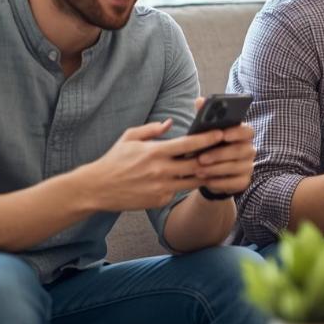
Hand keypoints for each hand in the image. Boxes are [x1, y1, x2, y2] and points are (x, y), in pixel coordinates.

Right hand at [78, 116, 227, 210]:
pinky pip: (178, 191)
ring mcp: (161, 188)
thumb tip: (171, 122)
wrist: (97, 188)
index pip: (188, 144)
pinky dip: (184, 185)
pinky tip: (192, 179)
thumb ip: (152, 129)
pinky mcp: (159, 200)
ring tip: (216, 166)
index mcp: (154, 152)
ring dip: (205, 174)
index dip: (207, 139)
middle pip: (197, 165)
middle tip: (226, 151)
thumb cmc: (114, 160)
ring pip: (193, 181)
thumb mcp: (130, 137)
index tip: (221, 133)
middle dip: (213, 158)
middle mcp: (160, 171)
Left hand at [187, 96, 256, 196]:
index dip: (237, 132)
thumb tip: (199, 100)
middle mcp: (249, 149)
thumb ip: (205, 116)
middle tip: (201, 158)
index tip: (223, 134)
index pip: (247, 131)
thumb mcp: (205, 133)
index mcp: (242, 134)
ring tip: (199, 170)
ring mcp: (248, 166)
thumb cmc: (209, 147)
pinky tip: (207, 181)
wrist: (211, 172)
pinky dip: (219, 182)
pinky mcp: (244, 181)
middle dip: (220, 154)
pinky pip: (234, 182)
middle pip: (241, 150)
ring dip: (216, 169)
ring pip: (236, 167)